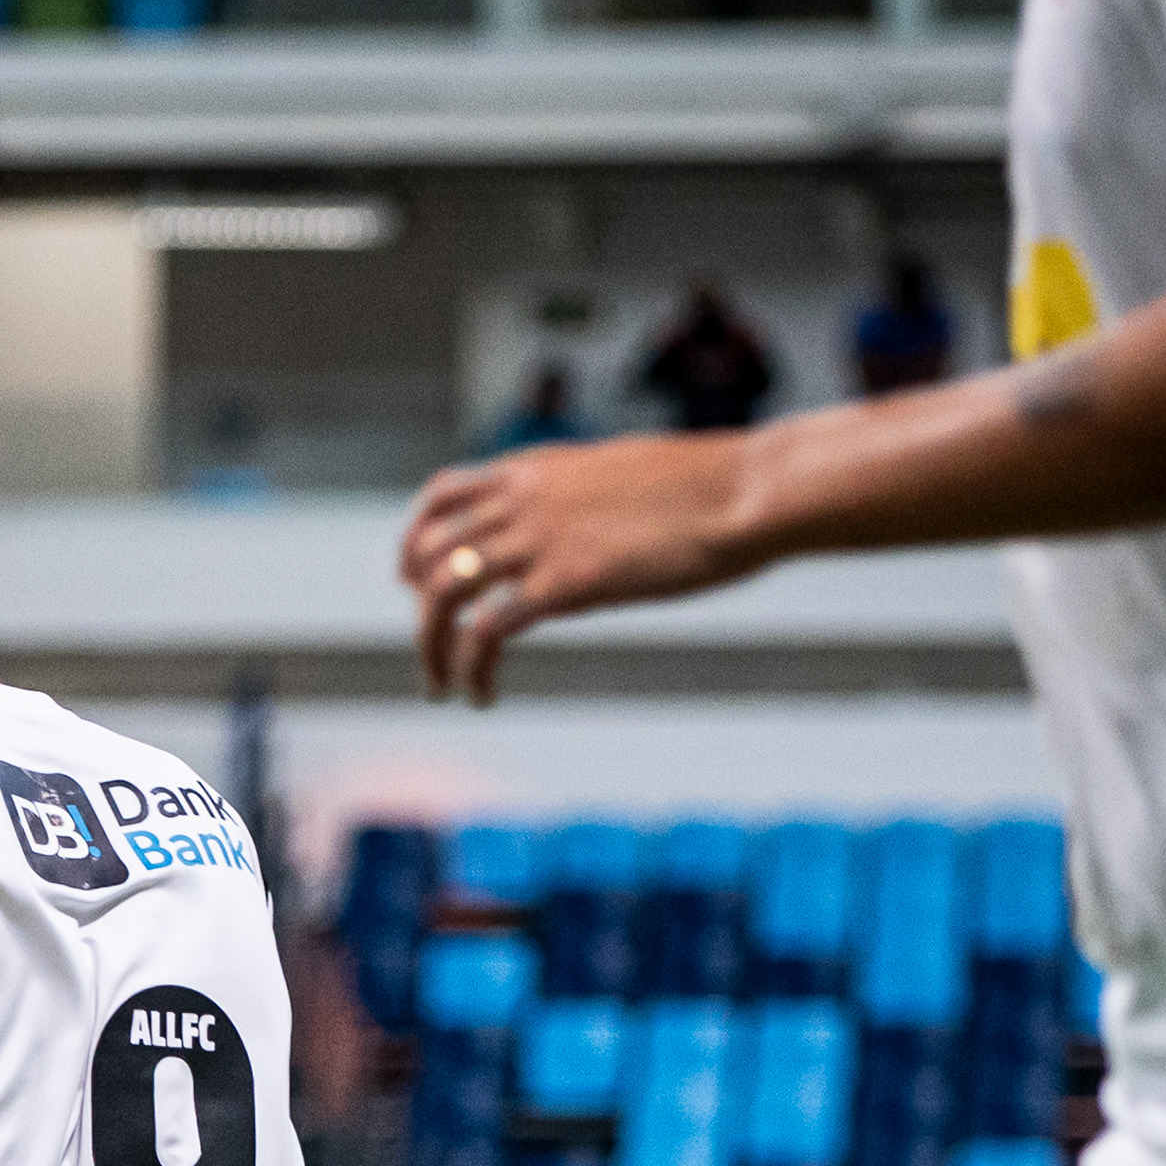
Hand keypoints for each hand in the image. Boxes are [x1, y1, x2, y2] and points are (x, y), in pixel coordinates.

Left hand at [399, 433, 760, 704]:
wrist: (749, 490)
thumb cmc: (709, 486)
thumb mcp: (624, 476)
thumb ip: (579, 499)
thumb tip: (575, 524)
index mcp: (537, 469)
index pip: (443, 496)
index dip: (417, 540)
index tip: (415, 578)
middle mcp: (524, 500)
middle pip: (430, 551)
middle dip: (418, 604)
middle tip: (433, 644)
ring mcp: (540, 540)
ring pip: (442, 594)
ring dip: (429, 648)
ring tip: (440, 686)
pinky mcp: (564, 583)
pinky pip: (485, 634)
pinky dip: (469, 673)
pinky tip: (482, 696)